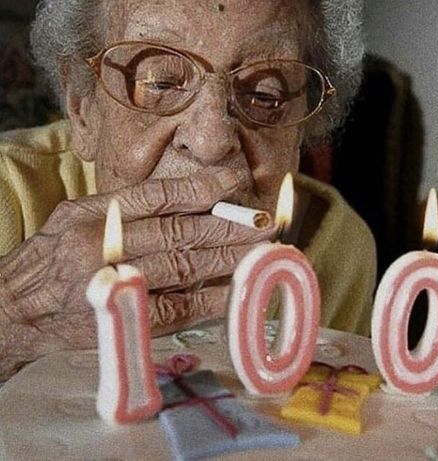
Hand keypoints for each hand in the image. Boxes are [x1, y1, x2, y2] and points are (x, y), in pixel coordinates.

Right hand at [0, 167, 272, 378]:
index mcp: (92, 215)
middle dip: (228, 227)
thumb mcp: (76, 216)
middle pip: (180, 231)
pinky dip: (211, 298)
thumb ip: (125, 208)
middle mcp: (102, 247)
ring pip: (184, 267)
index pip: (158, 195)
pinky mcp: (123, 318)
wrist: (13, 309)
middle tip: (265, 223)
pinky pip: (177, 307)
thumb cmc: (50, 258)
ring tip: (262, 251)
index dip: (202, 187)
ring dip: (229, 260)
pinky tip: (238, 289)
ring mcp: (113, 285)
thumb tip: (187, 201)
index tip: (235, 179)